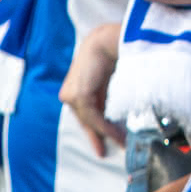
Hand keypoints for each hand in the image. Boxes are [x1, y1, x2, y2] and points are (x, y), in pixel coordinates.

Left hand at [60, 23, 126, 155]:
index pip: (83, 114)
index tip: (101, 145)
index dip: (92, 130)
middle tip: (105, 152)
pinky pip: (93, 118)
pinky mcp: (78, 96)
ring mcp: (71, 95)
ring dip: (107, 134)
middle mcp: (69, 93)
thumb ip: (106, 95)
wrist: (107, 40)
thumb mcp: (107, 79)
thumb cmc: (110, 54)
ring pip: (90, 121)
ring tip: (122, 143)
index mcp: (74, 88)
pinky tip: (118, 134)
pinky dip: (107, 127)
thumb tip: (116, 113)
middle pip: (85, 120)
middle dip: (97, 136)